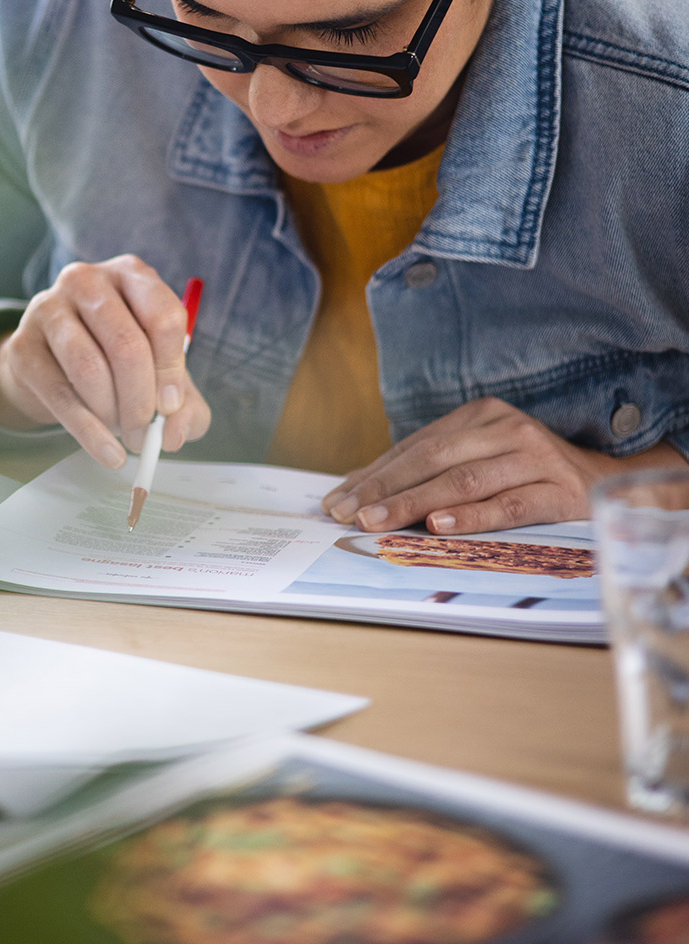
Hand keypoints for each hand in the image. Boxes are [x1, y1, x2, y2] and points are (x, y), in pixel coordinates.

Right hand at [0, 255, 210, 468]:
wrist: (51, 364)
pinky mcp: (22, 344)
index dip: (171, 369)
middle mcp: (88, 280)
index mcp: (131, 274)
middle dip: (141, 401)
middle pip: (126, 344)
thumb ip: (184, 404)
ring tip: (121, 433)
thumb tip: (174, 433)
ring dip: (112, 414)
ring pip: (90, 369)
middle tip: (144, 434)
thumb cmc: (116, 360)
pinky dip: (88, 432)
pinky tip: (107, 453)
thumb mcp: (159, 374)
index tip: (171, 407)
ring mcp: (49, 308)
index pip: (163, 315)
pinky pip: (59, 394)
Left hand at [321, 397, 687, 534]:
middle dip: (384, 489)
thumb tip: (359, 491)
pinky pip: (508, 504)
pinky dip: (472, 516)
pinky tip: (440, 526)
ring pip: (464, 481)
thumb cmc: (527, 475)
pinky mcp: (559, 490)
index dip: (373, 475)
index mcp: (478, 416)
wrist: (606, 482)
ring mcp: (534, 457)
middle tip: (349, 515)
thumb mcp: (478, 461)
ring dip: (415, 503)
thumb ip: (428, 471)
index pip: (415, 447)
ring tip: (379, 521)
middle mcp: (504, 428)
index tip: (337, 501)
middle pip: (432, 459)